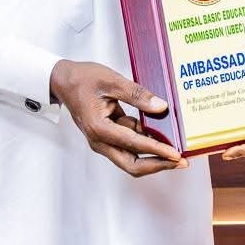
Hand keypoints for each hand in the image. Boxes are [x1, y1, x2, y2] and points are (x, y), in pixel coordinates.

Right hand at [49, 59, 186, 176]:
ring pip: (131, 158)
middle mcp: (100, 141)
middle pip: (132, 164)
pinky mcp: (107, 136)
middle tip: (180, 161)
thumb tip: (160, 107)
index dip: (157, 151)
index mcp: (99, 128)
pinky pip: (128, 145)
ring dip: (152, 156)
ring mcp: (103, 141)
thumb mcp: (112, 81)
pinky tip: (159, 134)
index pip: (134, 145)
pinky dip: (144, 142)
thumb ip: (137, 95)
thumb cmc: (82, 80)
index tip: (175, 155)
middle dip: (158, 165)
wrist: (63, 81)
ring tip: (174, 149)